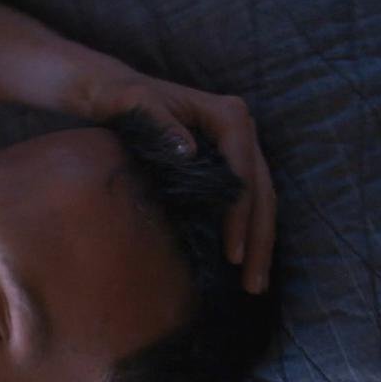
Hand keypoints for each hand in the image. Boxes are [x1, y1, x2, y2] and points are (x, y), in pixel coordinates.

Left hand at [78, 64, 275, 293]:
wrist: (118, 94)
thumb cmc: (124, 98)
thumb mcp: (136, 103)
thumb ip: (160, 124)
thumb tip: (188, 150)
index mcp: (228, 115)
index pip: (243, 172)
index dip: (240, 215)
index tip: (232, 254)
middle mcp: (242, 129)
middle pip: (262, 191)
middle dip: (260, 241)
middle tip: (254, 286)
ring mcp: (239, 148)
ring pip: (262, 200)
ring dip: (261, 244)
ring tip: (255, 287)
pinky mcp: (230, 164)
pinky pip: (248, 202)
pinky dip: (249, 233)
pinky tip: (245, 265)